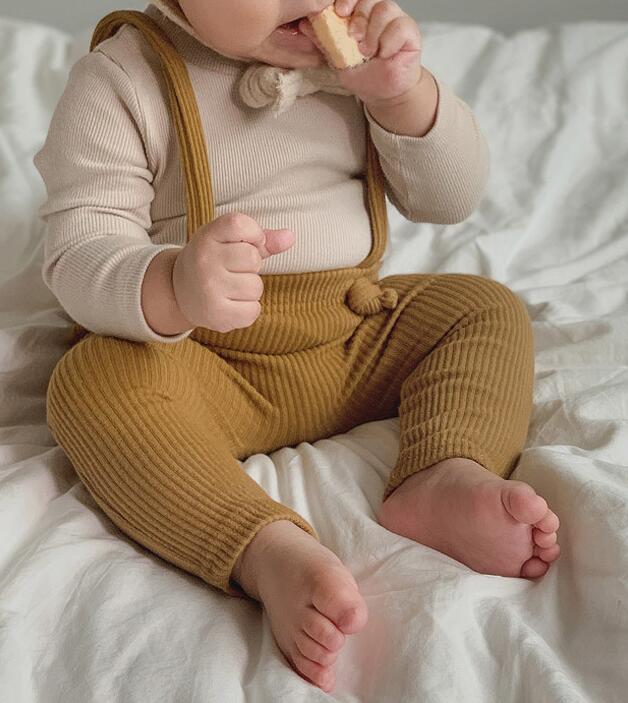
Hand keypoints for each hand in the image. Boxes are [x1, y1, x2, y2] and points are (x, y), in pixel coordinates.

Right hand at [171, 213, 294, 332]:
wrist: (179, 292)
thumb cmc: (213, 261)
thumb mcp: (229, 241)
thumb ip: (261, 238)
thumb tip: (290, 237)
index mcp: (207, 236)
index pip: (240, 224)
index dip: (253, 234)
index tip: (243, 242)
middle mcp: (204, 261)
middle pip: (253, 258)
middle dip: (250, 266)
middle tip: (231, 269)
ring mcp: (209, 289)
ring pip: (256, 287)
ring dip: (249, 289)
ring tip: (230, 287)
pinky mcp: (216, 314)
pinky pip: (253, 311)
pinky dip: (247, 309)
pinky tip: (230, 304)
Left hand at [300, 0, 422, 106]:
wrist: (382, 93)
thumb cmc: (364, 73)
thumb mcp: (338, 58)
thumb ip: (323, 40)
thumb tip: (304, 24)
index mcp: (362, 15)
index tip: (340, 12)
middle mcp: (378, 13)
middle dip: (359, 16)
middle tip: (354, 37)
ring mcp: (395, 21)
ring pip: (385, 8)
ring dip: (373, 31)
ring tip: (368, 51)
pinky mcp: (410, 32)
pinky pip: (400, 26)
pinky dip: (389, 41)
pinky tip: (384, 54)